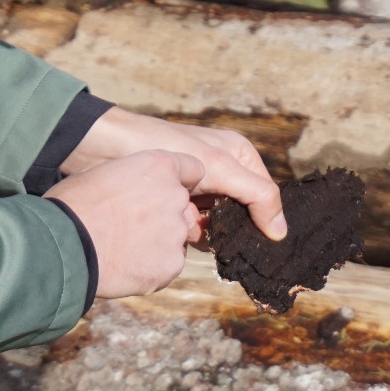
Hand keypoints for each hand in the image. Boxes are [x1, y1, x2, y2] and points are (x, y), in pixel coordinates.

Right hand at [45, 150, 202, 297]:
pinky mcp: (172, 264)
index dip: (179, 181)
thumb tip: (126, 185)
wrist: (65, 245)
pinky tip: (125, 266)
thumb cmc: (72, 204)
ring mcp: (176, 232)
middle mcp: (175, 196)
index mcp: (159, 167)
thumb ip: (129, 177)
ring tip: (123, 248)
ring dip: (158, 242)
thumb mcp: (99, 173)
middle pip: (183, 206)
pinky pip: (168, 265)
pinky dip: (152, 267)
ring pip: (176, 237)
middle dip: (165, 215)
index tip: (163, 191)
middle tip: (132, 226)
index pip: (193, 169)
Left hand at [60, 107, 287, 241]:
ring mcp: (200, 188)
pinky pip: (196, 227)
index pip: (265, 196)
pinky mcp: (179, 202)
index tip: (261, 245)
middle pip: (242, 213)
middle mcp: (223, 171)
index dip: (264, 220)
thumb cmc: (165, 145)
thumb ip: (255, 195)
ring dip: (208, 232)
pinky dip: (190, 233)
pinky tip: (182, 232)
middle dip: (231, 228)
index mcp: (239, 156)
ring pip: (218, 224)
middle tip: (220, 237)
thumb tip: (281, 232)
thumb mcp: (218, 167)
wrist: (108, 145)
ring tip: (194, 227)